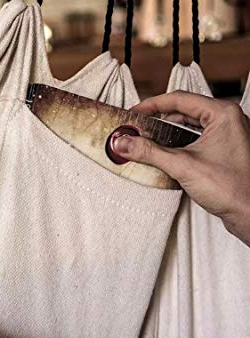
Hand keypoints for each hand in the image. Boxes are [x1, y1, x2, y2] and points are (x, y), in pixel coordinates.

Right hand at [113, 91, 249, 245]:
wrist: (249, 212)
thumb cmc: (232, 188)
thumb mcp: (182, 166)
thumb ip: (150, 153)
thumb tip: (125, 144)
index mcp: (222, 113)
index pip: (179, 99)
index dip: (152, 105)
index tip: (134, 113)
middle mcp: (227, 119)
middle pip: (183, 110)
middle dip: (158, 120)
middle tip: (137, 128)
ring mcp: (227, 134)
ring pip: (189, 125)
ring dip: (167, 132)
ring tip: (147, 141)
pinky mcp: (223, 149)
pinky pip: (195, 138)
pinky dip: (178, 143)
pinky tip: (165, 153)